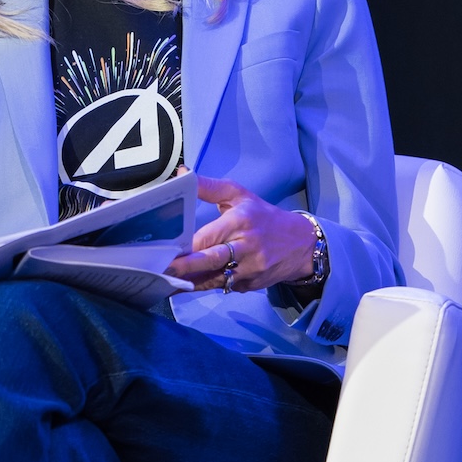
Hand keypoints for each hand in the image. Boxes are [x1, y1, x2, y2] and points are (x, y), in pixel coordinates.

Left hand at [165, 176, 320, 293]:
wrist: (302, 244)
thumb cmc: (264, 217)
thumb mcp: (240, 195)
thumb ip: (209, 187)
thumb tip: (182, 175)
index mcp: (241, 221)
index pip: (209, 236)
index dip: (187, 244)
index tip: (165, 247)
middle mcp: (247, 247)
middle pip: (210, 260)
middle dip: (184, 267)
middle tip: (159, 270)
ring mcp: (250, 269)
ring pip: (215, 278)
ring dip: (190, 282)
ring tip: (165, 284)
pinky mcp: (251, 285)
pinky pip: (224, 286)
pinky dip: (205, 286)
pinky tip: (185, 287)